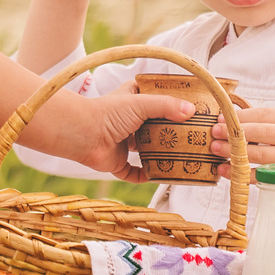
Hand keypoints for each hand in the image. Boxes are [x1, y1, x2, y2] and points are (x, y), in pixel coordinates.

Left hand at [22, 88, 197, 180]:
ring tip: (184, 156)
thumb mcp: (141, 102)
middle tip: (193, 136)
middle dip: (171, 132)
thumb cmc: (108, 113)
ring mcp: (123, 143)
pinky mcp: (118, 163)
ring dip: (162, 154)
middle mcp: (129, 122)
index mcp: (133, 102)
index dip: (171, 102)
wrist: (82, 135)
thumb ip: (167, 106)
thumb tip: (191, 112)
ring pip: (147, 150)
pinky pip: (135, 173)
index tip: (189, 107)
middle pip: (155, 127)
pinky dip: (147, 176)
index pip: (156, 99)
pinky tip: (162, 176)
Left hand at [211, 101, 274, 171]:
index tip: (220, 117)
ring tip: (216, 150)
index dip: (239, 116)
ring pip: (257, 154)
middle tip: (214, 132)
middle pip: (257, 132)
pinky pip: (260, 176)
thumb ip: (268, 123)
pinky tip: (226, 171)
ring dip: (233, 152)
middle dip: (232, 132)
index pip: (261, 114)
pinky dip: (241, 174)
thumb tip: (233, 120)